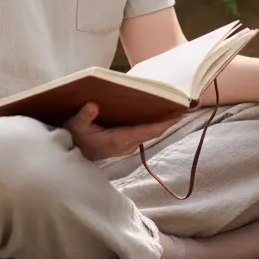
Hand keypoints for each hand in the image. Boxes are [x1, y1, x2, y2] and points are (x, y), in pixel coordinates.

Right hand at [62, 102, 181, 160]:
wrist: (72, 152)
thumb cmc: (75, 137)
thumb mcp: (76, 126)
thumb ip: (84, 116)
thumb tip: (93, 105)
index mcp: (119, 139)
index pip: (148, 131)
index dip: (165, 123)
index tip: (180, 114)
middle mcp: (127, 144)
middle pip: (154, 132)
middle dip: (169, 120)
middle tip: (186, 106)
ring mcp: (127, 145)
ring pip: (150, 133)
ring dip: (163, 122)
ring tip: (177, 107)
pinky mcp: (125, 143)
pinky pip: (145, 133)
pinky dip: (154, 124)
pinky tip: (160, 113)